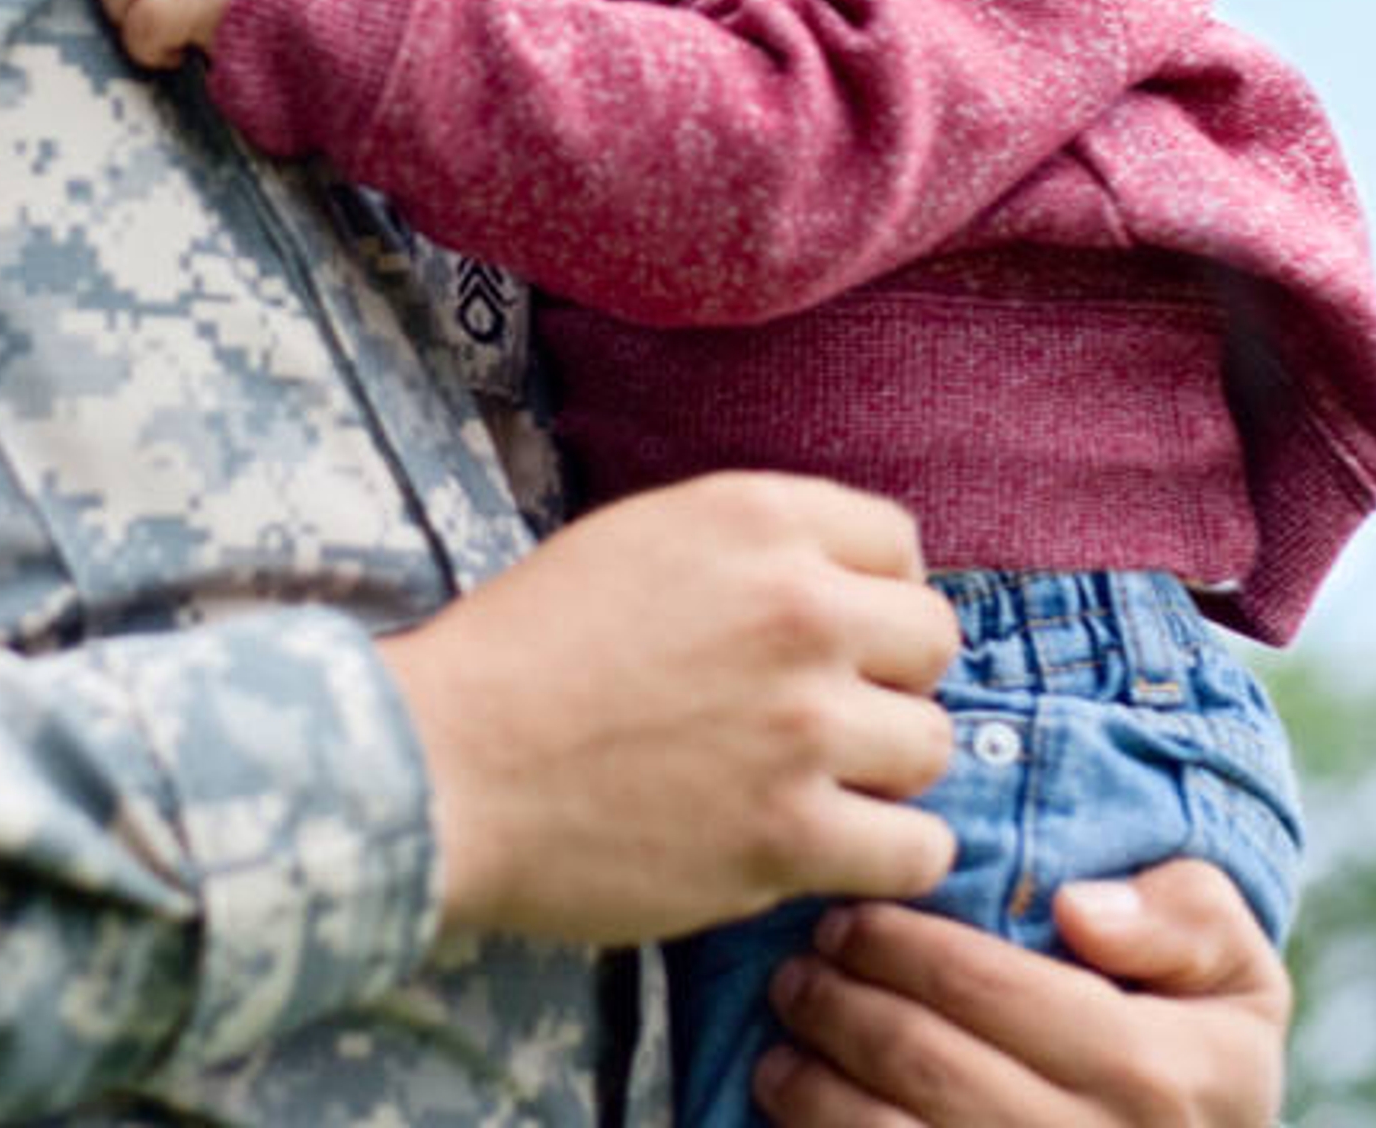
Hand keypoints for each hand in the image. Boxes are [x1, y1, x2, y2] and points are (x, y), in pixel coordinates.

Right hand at [377, 472, 960, 943]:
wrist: (443, 766)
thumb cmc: (520, 654)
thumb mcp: (640, 541)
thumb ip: (750, 552)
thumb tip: (839, 587)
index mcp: (758, 520)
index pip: (899, 546)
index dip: (871, 596)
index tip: (833, 639)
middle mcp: (799, 610)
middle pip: (932, 642)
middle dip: (887, 679)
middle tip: (824, 715)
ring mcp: (801, 727)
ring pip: (930, 745)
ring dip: (883, 770)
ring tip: (817, 785)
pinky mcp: (788, 835)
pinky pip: (916, 848)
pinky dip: (891, 856)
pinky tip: (840, 851)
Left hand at [755, 860, 1291, 1126]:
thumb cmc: (1207, 1056)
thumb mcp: (1238, 975)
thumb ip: (1183, 917)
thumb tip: (1078, 909)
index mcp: (1154, 1069)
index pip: (989, 986)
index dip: (900, 943)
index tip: (848, 917)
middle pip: (925, 1063)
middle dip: (841, 1004)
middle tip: (799, 969)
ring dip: (815, 1087)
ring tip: (786, 1041)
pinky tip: (801, 1111)